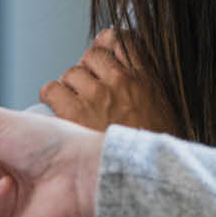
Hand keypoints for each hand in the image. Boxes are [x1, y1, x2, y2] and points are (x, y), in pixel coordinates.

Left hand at [40, 28, 181, 135]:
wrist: (145, 177)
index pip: (119, 40)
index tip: (104, 54)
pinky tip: (60, 108)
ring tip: (76, 104)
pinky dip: (53, 97)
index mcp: (146, 77)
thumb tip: (125, 69)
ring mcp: (97, 95)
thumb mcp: (163, 108)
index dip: (107, 45)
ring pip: (71, 73)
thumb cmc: (153, 146)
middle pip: (92, 55)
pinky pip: (52, 89)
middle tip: (89, 89)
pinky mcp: (74, 113)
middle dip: (88, 69)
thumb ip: (146, 85)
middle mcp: (121, 81)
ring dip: (70, 86)